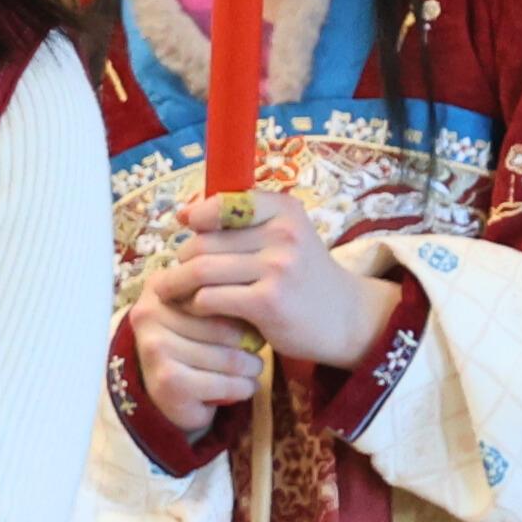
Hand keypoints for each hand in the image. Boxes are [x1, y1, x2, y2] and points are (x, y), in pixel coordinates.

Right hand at [122, 278, 265, 439]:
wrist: (170, 390)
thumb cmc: (193, 342)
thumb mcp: (202, 310)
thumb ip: (221, 294)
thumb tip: (257, 296)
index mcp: (158, 288)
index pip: (216, 295)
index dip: (242, 311)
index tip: (251, 320)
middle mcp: (148, 315)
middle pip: (225, 329)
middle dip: (251, 343)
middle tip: (256, 351)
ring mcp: (154, 349)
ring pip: (230, 358)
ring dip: (252, 368)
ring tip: (252, 368)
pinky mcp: (167, 382)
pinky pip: (224, 384)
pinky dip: (244, 388)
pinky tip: (244, 386)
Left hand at [150, 191, 393, 368]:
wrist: (347, 317)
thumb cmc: (302, 275)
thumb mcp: (284, 236)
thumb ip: (240, 222)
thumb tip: (184, 214)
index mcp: (284, 210)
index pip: (221, 204)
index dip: (198, 217)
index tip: (190, 229)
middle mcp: (282, 234)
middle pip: (202, 242)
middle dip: (181, 260)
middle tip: (178, 274)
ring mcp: (277, 268)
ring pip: (200, 271)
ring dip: (178, 285)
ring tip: (175, 292)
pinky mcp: (268, 302)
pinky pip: (208, 299)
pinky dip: (194, 306)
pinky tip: (199, 311)